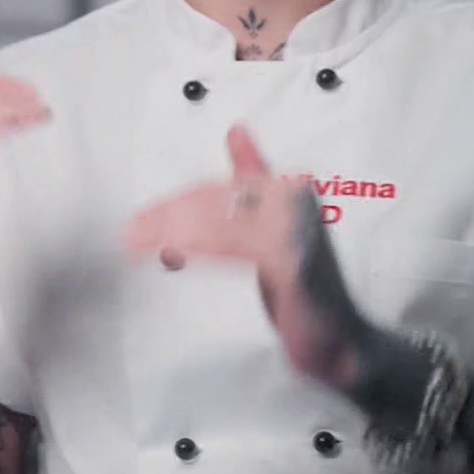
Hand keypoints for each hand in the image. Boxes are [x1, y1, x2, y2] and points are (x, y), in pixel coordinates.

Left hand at [123, 125, 373, 389]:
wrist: (341, 341)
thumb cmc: (302, 284)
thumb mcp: (271, 227)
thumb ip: (253, 178)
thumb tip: (236, 132)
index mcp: (289, 192)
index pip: (220, 189)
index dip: (178, 204)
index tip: (143, 218)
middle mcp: (295, 205)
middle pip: (215, 204)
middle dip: (168, 218)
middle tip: (132, 232)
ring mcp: (297, 234)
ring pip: (219, 225)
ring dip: (172, 232)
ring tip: (138, 243)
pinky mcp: (293, 264)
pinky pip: (236, 249)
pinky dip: (198, 249)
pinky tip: (172, 255)